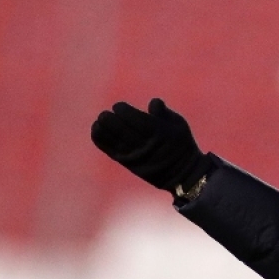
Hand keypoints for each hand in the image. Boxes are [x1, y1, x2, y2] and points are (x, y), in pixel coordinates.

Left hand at [90, 98, 210, 192]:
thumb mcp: (179, 124)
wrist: (183, 175)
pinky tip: (96, 129)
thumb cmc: (181, 145)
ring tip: (100, 121)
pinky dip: (100, 139)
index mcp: (157, 132)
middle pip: (120, 128)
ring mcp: (135, 155)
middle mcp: (144, 144)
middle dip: (109, 118)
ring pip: (113, 139)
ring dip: (102, 127)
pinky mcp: (129, 164)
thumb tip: (151, 103)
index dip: (121, 109)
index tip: (119, 107)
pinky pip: (110, 150)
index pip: (132, 118)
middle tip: (107, 114)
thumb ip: (164, 112)